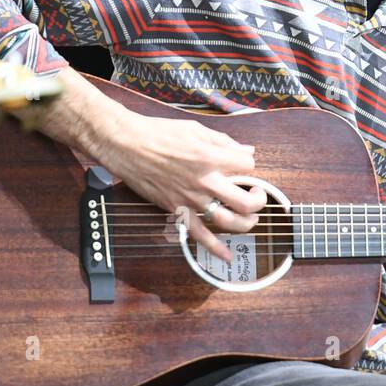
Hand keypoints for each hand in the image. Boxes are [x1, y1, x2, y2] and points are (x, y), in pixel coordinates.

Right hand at [97, 109, 266, 263]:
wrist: (126, 145)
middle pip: (246, 201)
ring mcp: (191, 199)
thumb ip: (225, 143)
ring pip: (229, 222)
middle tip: (257, 194)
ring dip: (246, 223)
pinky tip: (227, 256)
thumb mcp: (197, 129)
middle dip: (259, 199)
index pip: (249, 166)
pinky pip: (199, 235)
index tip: (243, 164)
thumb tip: (247, 151)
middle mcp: (205, 181)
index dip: (249, 164)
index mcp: (212, 157)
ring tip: (251, 218)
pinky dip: (215, 248)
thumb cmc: (158, 133)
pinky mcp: (176, 210)